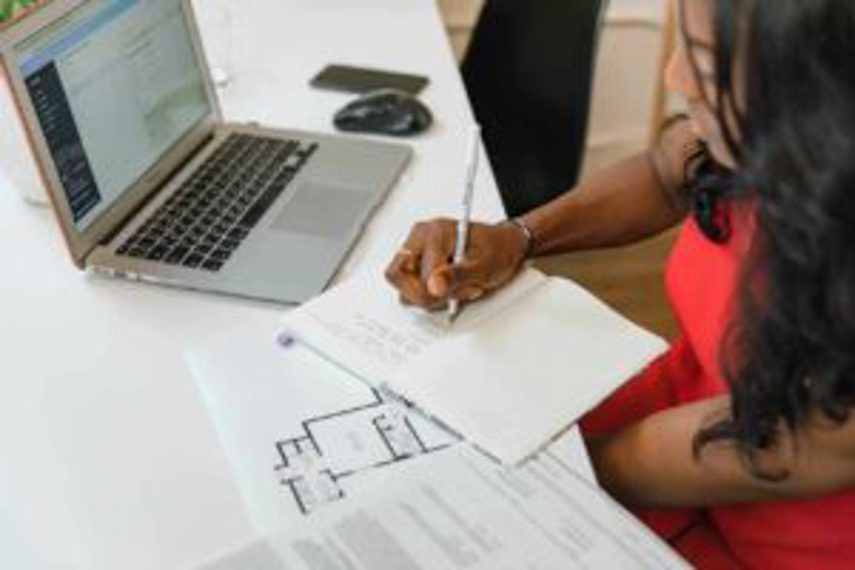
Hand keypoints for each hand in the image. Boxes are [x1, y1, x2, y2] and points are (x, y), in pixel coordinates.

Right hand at [384, 218, 528, 309]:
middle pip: (397, 276)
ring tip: (454, 290)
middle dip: (423, 295)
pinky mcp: (418, 263)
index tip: (457, 293)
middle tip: (450, 296)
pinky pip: (409, 288)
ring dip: (426, 296)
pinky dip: (428, 295)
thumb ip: (457, 276)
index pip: (420, 273)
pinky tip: (448, 289)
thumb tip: (434, 286)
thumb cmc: (497, 250)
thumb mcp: (483, 265)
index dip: (437, 291)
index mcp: (434, 232)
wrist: (505, 246)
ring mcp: (416, 250)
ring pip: (402, 285)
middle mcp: (420, 237)